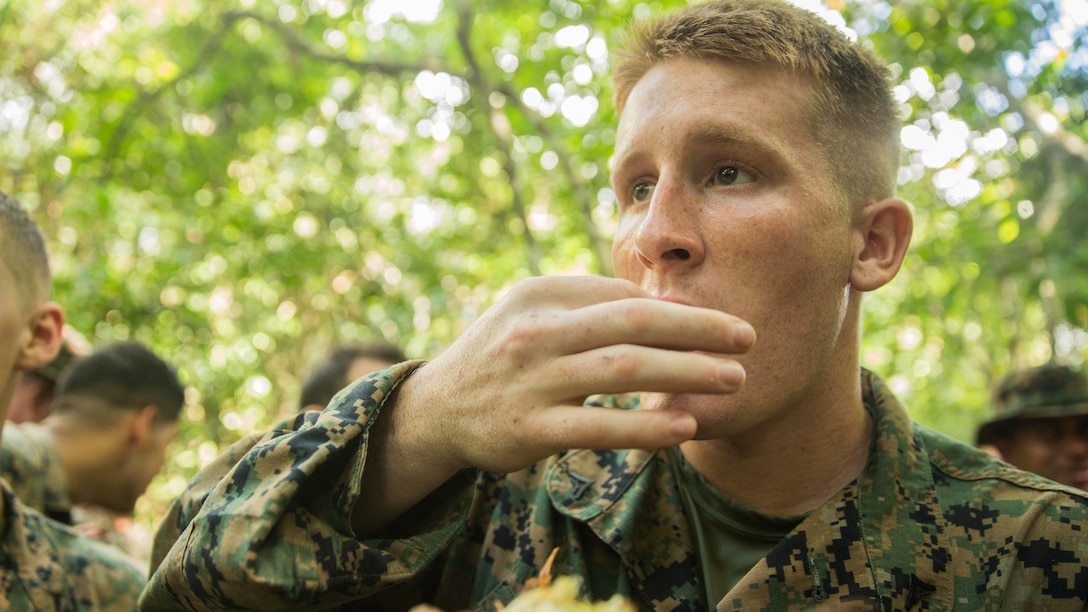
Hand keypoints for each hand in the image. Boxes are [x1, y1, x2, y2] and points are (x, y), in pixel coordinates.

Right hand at [393, 275, 753, 475]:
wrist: (437, 409)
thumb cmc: (502, 354)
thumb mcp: (533, 312)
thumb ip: (589, 303)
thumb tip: (663, 302)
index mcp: (540, 293)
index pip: (624, 296)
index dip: (679, 310)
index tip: (722, 324)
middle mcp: (535, 330)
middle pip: (634, 322)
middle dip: (698, 328)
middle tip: (748, 338)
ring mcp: (531, 380)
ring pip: (624, 370)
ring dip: (687, 373)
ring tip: (733, 380)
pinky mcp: (529, 430)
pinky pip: (599, 427)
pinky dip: (645, 428)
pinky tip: (684, 428)